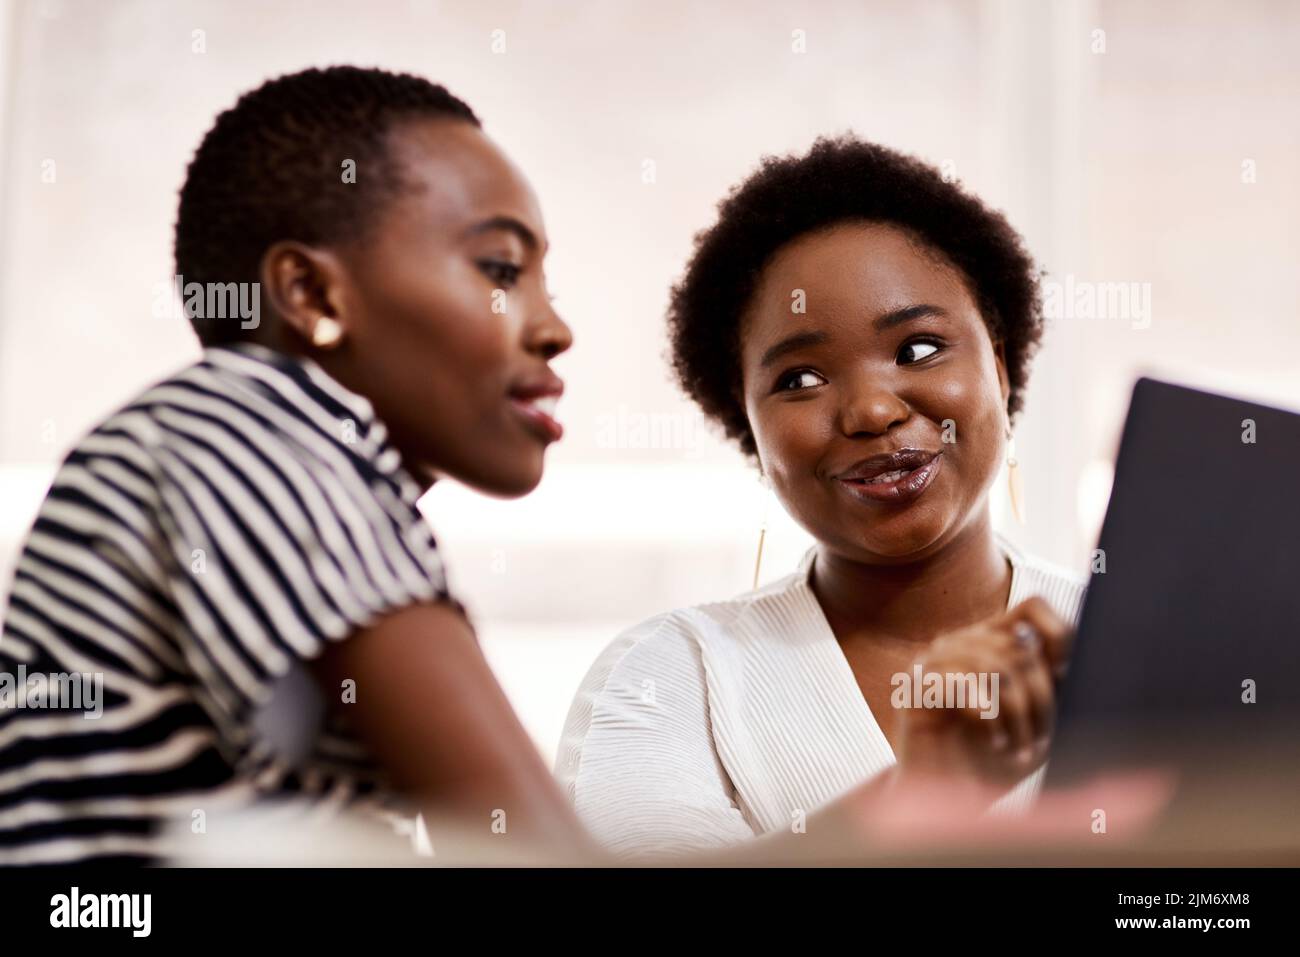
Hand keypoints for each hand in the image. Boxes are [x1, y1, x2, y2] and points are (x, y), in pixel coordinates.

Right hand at [893, 596, 1073, 790]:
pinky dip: (989, 718)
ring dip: (1018, 715)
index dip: (1059, 635)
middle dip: (1042, 699)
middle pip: (1021, 645)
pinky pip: (965, 684)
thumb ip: (1056, 686)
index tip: (1067, 677)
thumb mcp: (1039, 723)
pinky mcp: (916, 684)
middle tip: (1040, 740)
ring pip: (998, 665)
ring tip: (1017, 747)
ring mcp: (935, 660)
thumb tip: (1077, 657)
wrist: (948, 802)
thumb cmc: (992, 763)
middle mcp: (962, 643)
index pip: (1033, 607)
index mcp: (991, 643)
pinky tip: (993, 741)